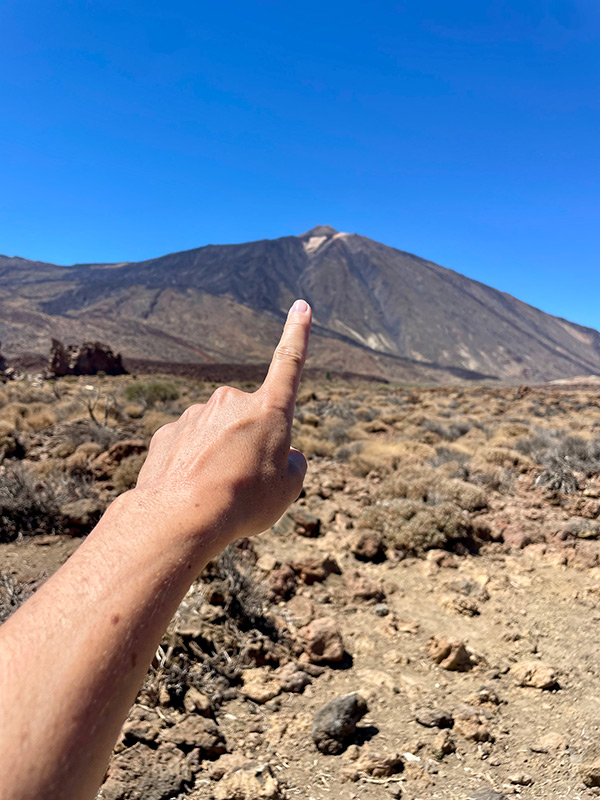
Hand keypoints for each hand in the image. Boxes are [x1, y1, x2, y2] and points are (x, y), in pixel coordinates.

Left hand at [133, 299, 311, 550]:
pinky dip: (192, 465)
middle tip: (246, 482)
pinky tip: (190, 490)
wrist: (182, 515)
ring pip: (216, 435)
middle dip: (249, 445)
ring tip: (216, 492)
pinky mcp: (168, 432)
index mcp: (268, 409)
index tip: (301, 306)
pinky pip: (188, 447)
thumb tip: (286, 456)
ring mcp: (196, 414)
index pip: (289, 363)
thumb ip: (293, 465)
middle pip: (248, 421)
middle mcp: (231, 402)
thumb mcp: (288, 489)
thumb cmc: (245, 501)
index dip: (297, 334)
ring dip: (219, 457)